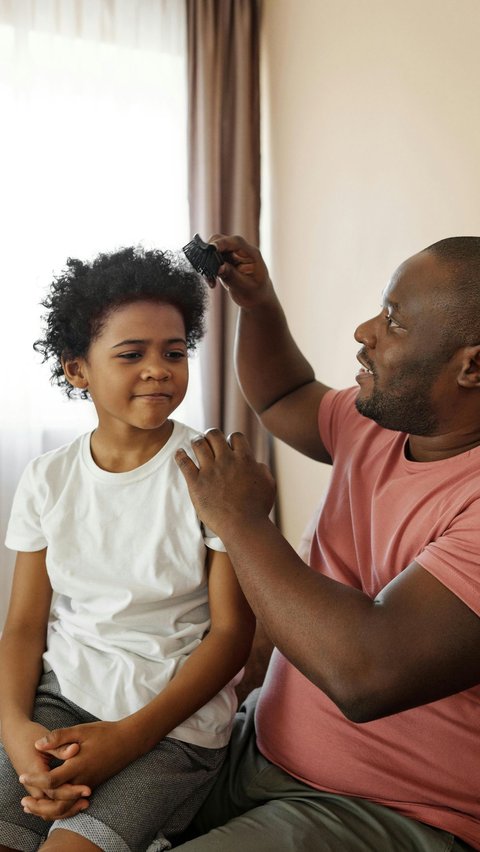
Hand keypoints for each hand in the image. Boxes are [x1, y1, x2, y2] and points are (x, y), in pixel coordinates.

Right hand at [3, 720, 88, 820]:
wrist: (14, 736)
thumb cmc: (29, 736)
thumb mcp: (45, 738)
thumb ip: (60, 746)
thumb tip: (75, 749)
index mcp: (35, 771)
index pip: (54, 789)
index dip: (72, 791)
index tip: (87, 790)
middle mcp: (32, 784)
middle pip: (51, 805)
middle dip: (70, 806)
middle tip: (87, 801)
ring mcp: (33, 788)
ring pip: (48, 808)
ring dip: (66, 809)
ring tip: (84, 803)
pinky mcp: (36, 788)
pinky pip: (47, 803)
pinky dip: (59, 806)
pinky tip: (74, 802)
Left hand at [20, 720, 134, 797]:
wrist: (129, 741)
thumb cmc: (105, 733)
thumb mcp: (81, 730)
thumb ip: (59, 737)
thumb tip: (39, 745)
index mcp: (78, 765)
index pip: (52, 780)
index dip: (35, 779)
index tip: (23, 776)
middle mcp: (83, 779)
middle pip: (58, 803)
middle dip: (39, 805)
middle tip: (24, 802)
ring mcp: (88, 785)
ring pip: (66, 807)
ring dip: (48, 810)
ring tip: (34, 806)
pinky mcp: (92, 786)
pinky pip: (74, 803)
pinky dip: (61, 807)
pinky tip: (52, 802)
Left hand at [175, 429, 275, 536]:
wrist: (243, 526)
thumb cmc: (258, 508)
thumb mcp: (269, 484)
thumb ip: (262, 469)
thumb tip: (255, 463)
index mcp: (244, 459)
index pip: (235, 436)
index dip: (231, 440)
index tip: (229, 446)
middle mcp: (226, 460)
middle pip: (214, 435)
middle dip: (211, 435)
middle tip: (208, 440)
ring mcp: (210, 471)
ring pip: (198, 444)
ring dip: (196, 441)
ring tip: (195, 443)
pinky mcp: (196, 483)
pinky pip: (184, 463)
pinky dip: (180, 455)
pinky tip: (179, 453)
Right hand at [206, 234, 272, 308]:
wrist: (257, 299)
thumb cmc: (255, 293)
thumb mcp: (245, 287)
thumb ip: (232, 276)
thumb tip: (219, 267)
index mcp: (251, 254)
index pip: (236, 242)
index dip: (222, 243)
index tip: (211, 248)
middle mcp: (241, 251)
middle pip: (221, 240)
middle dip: (210, 252)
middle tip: (206, 268)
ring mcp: (232, 254)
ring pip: (213, 250)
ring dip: (208, 263)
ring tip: (211, 281)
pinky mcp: (224, 261)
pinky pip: (211, 260)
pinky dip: (208, 269)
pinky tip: (212, 282)